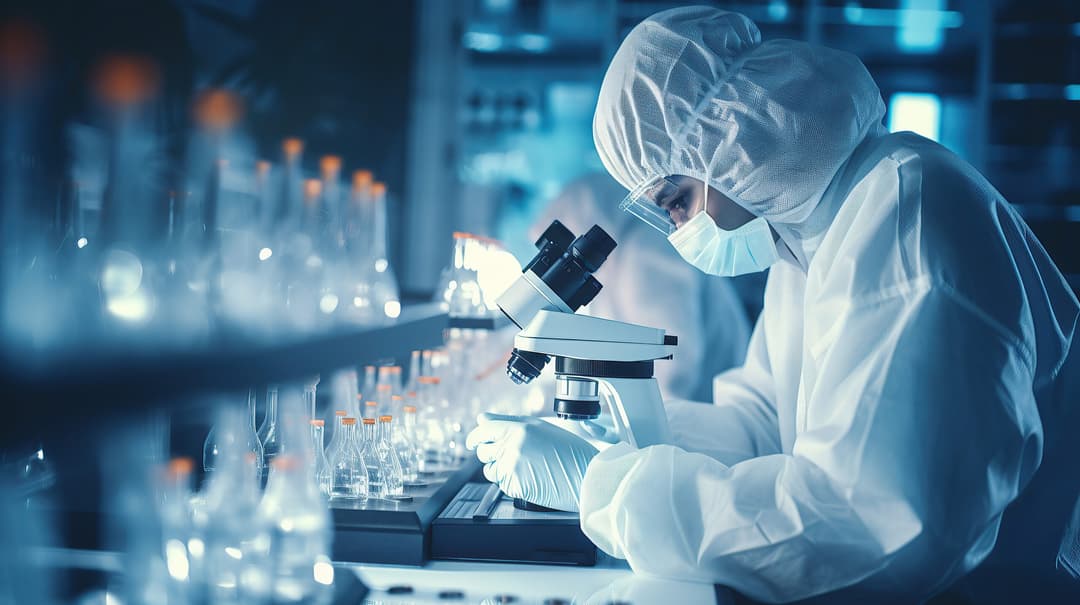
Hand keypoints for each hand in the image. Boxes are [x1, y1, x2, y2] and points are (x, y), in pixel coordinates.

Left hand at [466, 413, 598, 511]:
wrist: (587, 476)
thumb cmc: (571, 452)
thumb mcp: (541, 428)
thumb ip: (509, 422)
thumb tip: (482, 420)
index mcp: (520, 427)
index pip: (483, 430)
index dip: (474, 437)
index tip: (473, 442)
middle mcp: (513, 444)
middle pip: (483, 451)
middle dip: (490, 455)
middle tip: (509, 457)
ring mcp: (512, 465)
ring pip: (490, 469)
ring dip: (500, 470)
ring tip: (524, 469)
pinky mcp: (514, 485)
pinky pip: (501, 484)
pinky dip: (510, 483)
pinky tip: (529, 479)